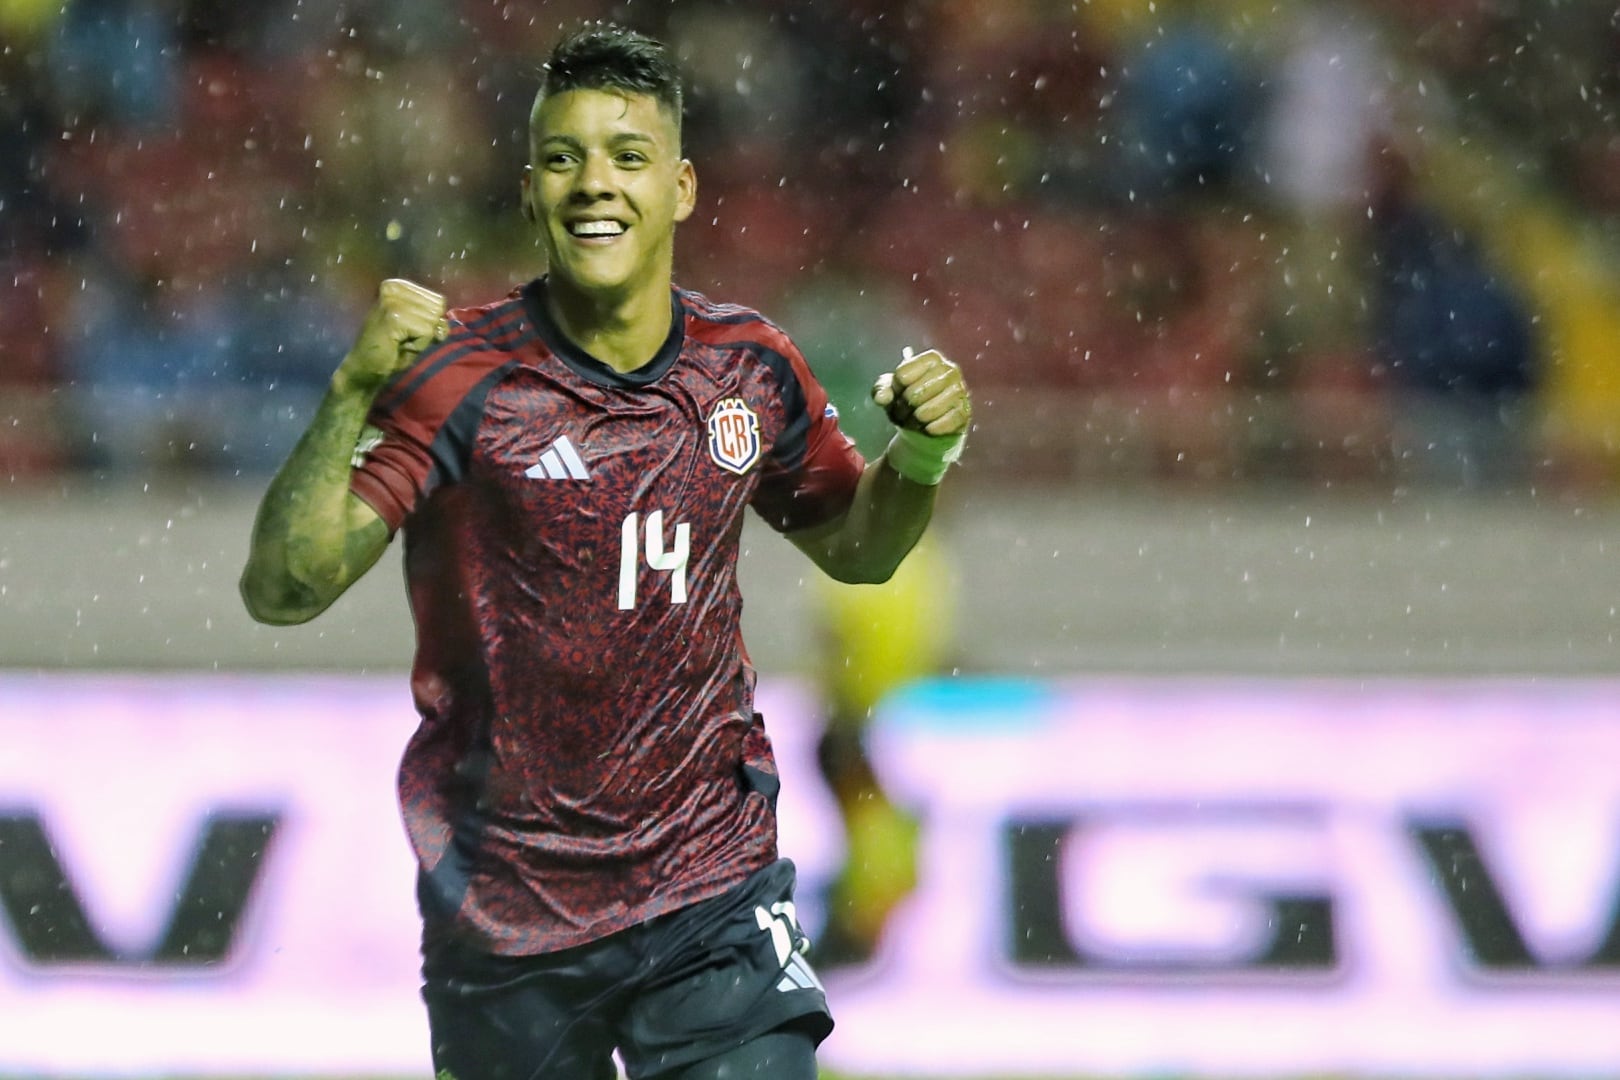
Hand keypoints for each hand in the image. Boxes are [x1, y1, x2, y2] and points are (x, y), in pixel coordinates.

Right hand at [334, 278, 448, 393]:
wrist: (363, 370)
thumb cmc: (391, 350)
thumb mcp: (416, 328)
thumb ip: (433, 318)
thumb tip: (444, 322)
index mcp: (397, 285)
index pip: (438, 300)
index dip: (431, 321)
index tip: (409, 331)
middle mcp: (393, 287)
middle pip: (438, 308)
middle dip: (428, 329)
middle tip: (404, 338)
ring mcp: (392, 301)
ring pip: (433, 320)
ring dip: (422, 338)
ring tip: (401, 342)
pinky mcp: (393, 317)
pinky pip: (426, 332)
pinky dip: (419, 345)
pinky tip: (399, 346)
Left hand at [871, 347, 970, 436]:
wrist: (926, 426)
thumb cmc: (908, 401)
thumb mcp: (890, 391)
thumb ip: (881, 389)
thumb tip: (882, 397)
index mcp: (932, 359)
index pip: (902, 375)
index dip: (895, 389)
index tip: (899, 393)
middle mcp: (950, 371)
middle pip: (914, 393)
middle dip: (904, 408)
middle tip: (904, 412)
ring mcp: (960, 391)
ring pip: (927, 410)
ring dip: (915, 420)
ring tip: (915, 420)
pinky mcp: (964, 412)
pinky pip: (942, 424)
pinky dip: (930, 429)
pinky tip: (928, 427)